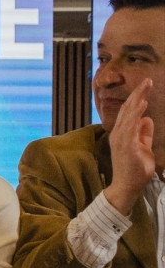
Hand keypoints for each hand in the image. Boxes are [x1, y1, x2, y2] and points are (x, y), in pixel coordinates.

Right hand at [104, 79, 155, 215]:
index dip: (137, 98)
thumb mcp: (143, 147)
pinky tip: (141, 107)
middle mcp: (119, 134)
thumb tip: (147, 119)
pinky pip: (130, 128)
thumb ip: (144, 134)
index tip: (146, 85)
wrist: (127, 187)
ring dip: (137, 101)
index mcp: (122, 133)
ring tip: (144, 89)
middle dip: (137, 94)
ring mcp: (121, 140)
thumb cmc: (134, 169)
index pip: (129, 112)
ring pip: (128, 116)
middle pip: (128, 110)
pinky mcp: (125, 147)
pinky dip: (135, 116)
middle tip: (147, 81)